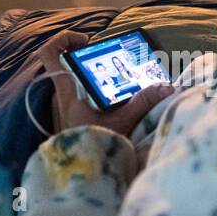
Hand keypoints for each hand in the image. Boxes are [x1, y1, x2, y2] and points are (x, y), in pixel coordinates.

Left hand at [37, 30, 174, 136]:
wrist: (80, 176)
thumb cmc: (94, 147)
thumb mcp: (123, 122)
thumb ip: (144, 102)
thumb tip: (166, 87)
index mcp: (67, 89)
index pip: (50, 52)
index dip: (64, 39)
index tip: (86, 41)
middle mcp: (62, 96)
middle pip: (67, 64)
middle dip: (90, 59)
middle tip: (111, 62)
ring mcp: (64, 108)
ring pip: (74, 81)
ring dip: (94, 77)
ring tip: (117, 80)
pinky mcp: (71, 119)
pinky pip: (79, 96)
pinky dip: (94, 92)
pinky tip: (114, 99)